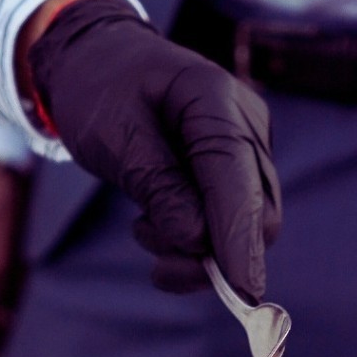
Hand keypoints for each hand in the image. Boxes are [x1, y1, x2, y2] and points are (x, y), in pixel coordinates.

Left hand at [21, 0, 280, 297]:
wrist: (98, 63)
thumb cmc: (100, 93)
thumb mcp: (113, 138)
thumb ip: (157, 187)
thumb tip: (195, 241)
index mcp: (214, 100)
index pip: (238, 182)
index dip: (240, 241)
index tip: (243, 294)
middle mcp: (244, 124)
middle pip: (258, 213)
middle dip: (213, 254)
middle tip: (155, 262)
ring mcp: (246, 147)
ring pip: (248, 226)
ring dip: (197, 250)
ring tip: (144, 227)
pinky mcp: (236, 169)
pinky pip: (231, 221)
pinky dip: (196, 239)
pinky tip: (157, 224)